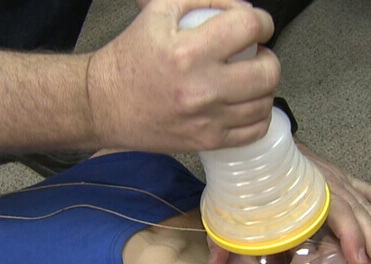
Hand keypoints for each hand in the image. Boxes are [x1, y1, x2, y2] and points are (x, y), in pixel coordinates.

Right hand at [87, 0, 279, 152]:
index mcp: (189, 51)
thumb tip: (242, 9)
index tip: (258, 26)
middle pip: (268, 71)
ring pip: (265, 102)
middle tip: (254, 55)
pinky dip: (258, 115)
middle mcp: (201, 88)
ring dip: (264, 87)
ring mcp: (207, 119)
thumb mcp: (159, 12)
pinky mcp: (207, 141)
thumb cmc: (130, 59)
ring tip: (248, 80)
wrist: (103, 104)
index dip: (262, 22)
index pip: (249, 28)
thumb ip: (203, 1)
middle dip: (267, 57)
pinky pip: (254, 131)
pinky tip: (246, 104)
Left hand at [207, 142, 370, 263]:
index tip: (359, 258)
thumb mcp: (234, 203)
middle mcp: (325, 181)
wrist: (255, 137)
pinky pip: (368, 189)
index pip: (332, 211)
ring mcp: (336, 177)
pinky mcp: (340, 175)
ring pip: (366, 203)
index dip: (347, 235)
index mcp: (303, 188)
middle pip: (355, 211)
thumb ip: (226, 236)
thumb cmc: (248, 173)